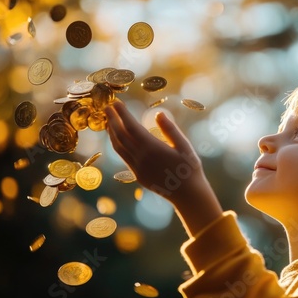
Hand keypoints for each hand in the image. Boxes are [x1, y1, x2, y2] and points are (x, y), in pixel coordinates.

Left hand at [105, 101, 222, 234]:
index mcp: (152, 147)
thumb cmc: (190, 168)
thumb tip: (158, 113)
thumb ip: (170, 129)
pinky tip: (119, 140)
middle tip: (107, 107)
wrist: (187, 194)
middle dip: (113, 120)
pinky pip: (123, 157)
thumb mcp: (184, 146)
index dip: (122, 114)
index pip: (131, 126)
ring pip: (119, 147)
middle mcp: (141, 157)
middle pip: (121, 135)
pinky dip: (118, 145)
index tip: (116, 102)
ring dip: (112, 133)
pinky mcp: (138, 175)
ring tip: (109, 121)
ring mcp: (137, 168)